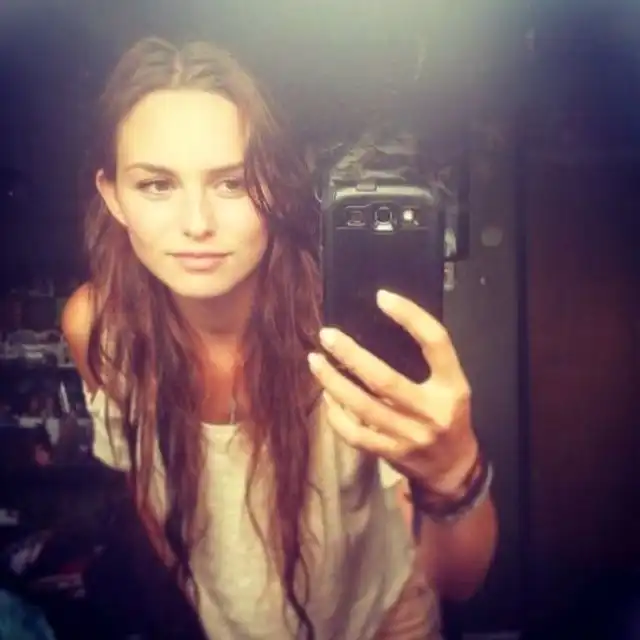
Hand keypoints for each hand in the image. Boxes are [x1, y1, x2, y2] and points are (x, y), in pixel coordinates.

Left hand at [308, 289, 478, 494]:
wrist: (453, 468)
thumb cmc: (446, 415)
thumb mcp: (449, 387)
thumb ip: (424, 363)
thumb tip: (374, 329)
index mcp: (452, 387)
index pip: (435, 343)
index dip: (410, 316)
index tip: (382, 297)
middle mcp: (432, 411)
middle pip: (385, 380)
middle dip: (351, 355)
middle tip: (327, 335)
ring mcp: (410, 436)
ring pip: (362, 407)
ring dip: (333, 382)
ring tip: (315, 361)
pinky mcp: (391, 454)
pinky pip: (355, 434)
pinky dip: (336, 415)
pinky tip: (326, 397)